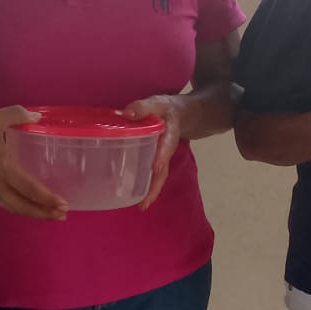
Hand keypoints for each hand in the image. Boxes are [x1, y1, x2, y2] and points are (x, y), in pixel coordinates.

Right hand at [0, 107, 67, 219]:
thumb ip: (15, 115)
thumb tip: (37, 116)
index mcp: (2, 169)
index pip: (29, 189)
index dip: (47, 199)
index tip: (63, 206)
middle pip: (22, 207)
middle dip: (43, 214)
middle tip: (61, 216)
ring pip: (12, 207)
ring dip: (31, 212)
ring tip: (46, 213)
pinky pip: (2, 201)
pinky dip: (17, 205)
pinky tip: (22, 200)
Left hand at [123, 94, 183, 209]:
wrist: (183, 114)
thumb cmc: (168, 109)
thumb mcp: (158, 103)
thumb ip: (144, 107)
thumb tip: (127, 112)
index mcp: (168, 135)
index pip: (166, 146)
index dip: (161, 156)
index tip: (156, 168)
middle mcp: (166, 150)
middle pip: (163, 170)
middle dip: (155, 186)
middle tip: (144, 203)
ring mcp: (162, 157)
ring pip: (158, 175)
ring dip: (151, 191)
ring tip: (141, 206)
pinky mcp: (156, 159)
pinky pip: (152, 173)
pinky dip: (146, 185)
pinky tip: (136, 195)